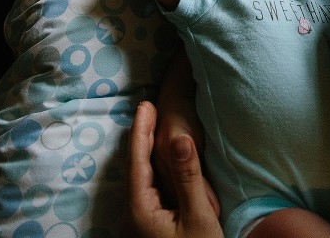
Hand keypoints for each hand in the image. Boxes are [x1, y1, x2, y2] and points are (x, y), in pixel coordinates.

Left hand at [123, 101, 222, 237]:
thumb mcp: (198, 216)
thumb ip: (188, 176)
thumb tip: (178, 137)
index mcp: (139, 208)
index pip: (137, 159)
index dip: (141, 129)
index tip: (146, 104)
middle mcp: (131, 215)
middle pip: (133, 167)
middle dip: (141, 136)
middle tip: (149, 109)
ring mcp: (137, 224)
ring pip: (139, 179)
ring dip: (146, 153)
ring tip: (153, 129)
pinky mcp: (146, 230)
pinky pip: (146, 191)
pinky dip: (151, 170)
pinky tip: (160, 167)